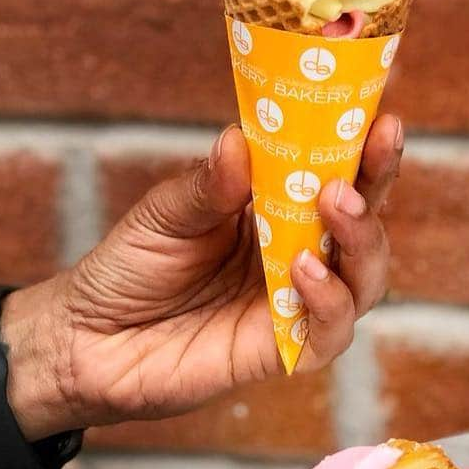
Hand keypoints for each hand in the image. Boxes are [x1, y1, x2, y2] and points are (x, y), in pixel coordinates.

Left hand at [0, 116, 402, 436]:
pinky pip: (330, 332)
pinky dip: (329, 300)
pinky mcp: (283, 351)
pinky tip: (303, 270)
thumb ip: (208, 185)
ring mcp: (296, 305)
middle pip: (364, 222)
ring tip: (335, 206)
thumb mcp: (164, 213)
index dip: (367, 149)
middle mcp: (299, 255)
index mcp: (278, 211)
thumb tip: (239, 139)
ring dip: (362, 241)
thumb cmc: (129, 268)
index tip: (382, 117)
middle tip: (367, 155)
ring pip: (365, 278)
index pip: (338, 174)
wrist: (86, 341)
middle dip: (377, 185)